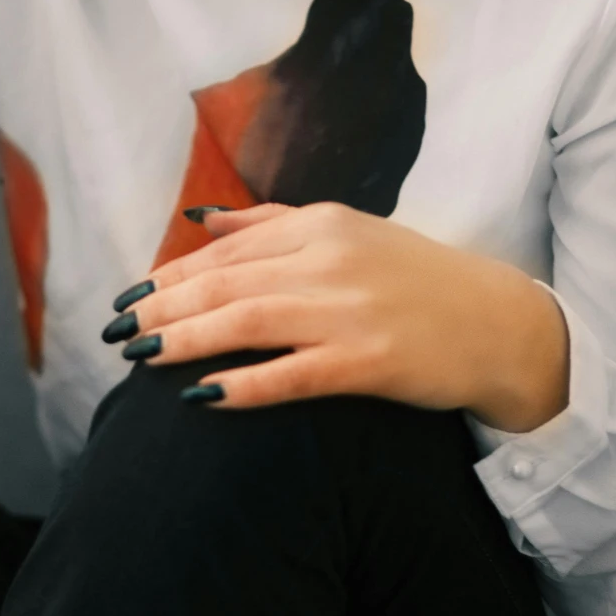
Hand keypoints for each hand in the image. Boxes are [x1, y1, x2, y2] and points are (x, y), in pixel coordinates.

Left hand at [112, 204, 570, 433]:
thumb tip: (199, 219)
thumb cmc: (418, 283)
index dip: (169, 277)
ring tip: (139, 358)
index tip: (127, 299)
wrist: (500, 327)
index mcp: (322, 225)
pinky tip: (202, 396)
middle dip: (161, 309)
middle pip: (225, 284)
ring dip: (184, 340)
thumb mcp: (350, 233)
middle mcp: (330, 261)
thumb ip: (272, 225)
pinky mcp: (370, 362)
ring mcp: (350, 311)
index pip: (226, 252)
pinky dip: (244, 384)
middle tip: (116, 333)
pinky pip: (292, 374)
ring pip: (246, 323)